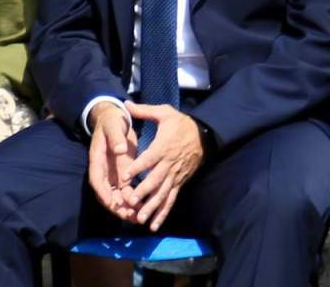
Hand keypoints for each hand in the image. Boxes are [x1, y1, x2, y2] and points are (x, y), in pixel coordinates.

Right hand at [87, 103, 138, 220]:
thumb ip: (116, 138)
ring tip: (137, 217)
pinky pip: (126, 192)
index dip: (103, 193)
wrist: (116, 120)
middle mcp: (104, 171)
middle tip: (128, 216)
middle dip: (116, 206)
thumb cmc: (112, 122)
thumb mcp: (113, 126)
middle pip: (106, 194)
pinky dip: (133, 201)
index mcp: (98, 159)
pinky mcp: (122, 175)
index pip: (97, 180)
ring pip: (117, 196)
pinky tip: (143, 208)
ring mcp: (112, 174)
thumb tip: (120, 150)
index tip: (110, 203)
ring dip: (125, 207)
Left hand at [122, 102, 204, 231]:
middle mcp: (169, 164)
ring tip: (140, 218)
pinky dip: (163, 213)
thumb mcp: (165, 113)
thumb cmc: (181, 123)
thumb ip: (144, 110)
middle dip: (143, 192)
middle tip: (130, 201)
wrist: (204, 135)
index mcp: (163, 146)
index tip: (125, 176)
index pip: (149, 159)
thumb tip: (125, 104)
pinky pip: (171, 200)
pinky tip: (154, 225)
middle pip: (155, 180)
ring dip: (152, 207)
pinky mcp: (180, 183)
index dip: (137, 167)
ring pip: (163, 194)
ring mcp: (175, 175)